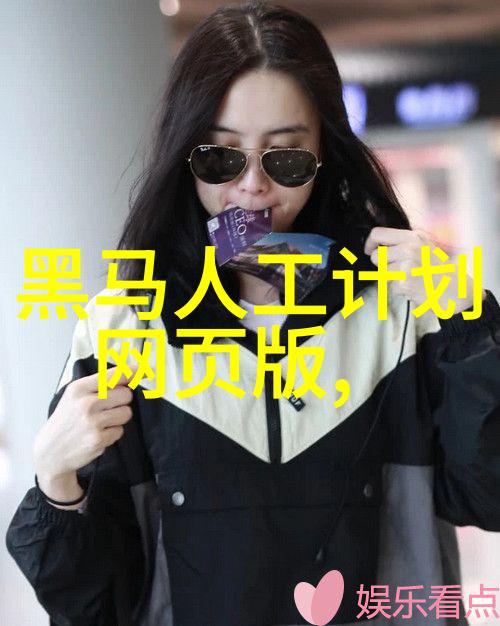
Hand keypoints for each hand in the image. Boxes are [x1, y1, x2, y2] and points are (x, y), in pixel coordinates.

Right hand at [34, 365, 136, 500]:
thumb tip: (130, 374)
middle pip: (126, 395)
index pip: (114, 375)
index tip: (149, 370)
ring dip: (118, 418)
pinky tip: (97, 435)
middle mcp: (86, 403)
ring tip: (100, 423)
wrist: (50, 452)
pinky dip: (112, 434)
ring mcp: (92, 422)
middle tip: (107, 408)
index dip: (135, 372)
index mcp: (79, 388)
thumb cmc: (67, 420)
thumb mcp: (75, 396)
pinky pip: (120, 431)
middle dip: (122, 401)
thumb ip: (99, 385)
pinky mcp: (98, 440)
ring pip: (126, 413)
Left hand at [364, 227, 484, 314]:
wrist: (458, 290)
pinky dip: (401, 290)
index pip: (378, 233)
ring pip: (383, 274)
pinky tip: (416, 288)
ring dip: (394, 279)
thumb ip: (404, 243)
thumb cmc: (442, 269)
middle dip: (383, 265)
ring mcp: (406, 266)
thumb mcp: (426, 246)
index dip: (370, 243)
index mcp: (414, 237)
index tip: (369, 251)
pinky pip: (391, 287)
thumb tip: (378, 246)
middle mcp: (409, 249)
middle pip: (377, 257)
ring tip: (412, 279)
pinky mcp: (404, 284)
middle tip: (399, 270)